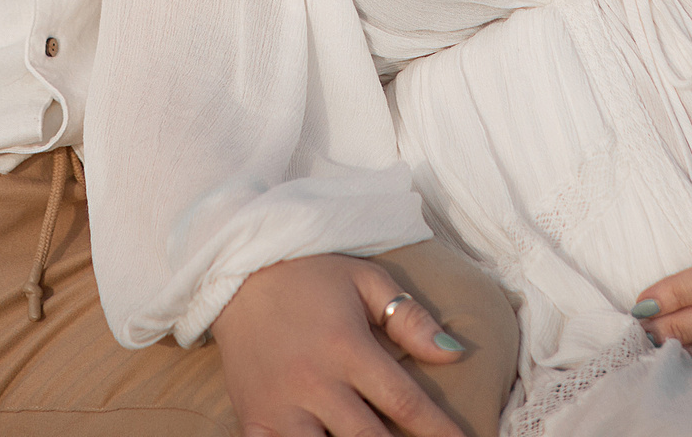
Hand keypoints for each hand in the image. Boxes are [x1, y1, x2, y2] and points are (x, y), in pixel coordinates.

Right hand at [208, 252, 472, 436]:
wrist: (236, 271)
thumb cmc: (309, 276)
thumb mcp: (364, 280)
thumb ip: (410, 318)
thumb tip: (456, 352)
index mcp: (347, 348)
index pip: (404, 401)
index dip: (438, 430)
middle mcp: (315, 382)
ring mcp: (280, 406)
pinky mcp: (253, 419)